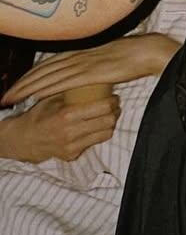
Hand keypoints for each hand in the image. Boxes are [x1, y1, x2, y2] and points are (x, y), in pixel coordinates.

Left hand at [0, 34, 180, 106]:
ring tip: (11, 99)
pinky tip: (35, 96)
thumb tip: (89, 77)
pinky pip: (63, 81)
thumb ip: (95, 68)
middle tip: (5, 96)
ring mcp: (83, 63)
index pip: (49, 64)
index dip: (31, 75)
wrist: (146, 51)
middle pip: (42, 70)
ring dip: (27, 87)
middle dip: (22, 83)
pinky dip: (46, 88)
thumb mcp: (108, 61)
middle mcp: (77, 56)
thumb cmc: (132, 56)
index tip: (17, 86)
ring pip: (48, 76)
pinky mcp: (90, 72)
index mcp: (81, 53)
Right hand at [0, 93, 119, 162]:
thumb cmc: (38, 115)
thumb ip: (71, 91)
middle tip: (114, 106)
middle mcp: (71, 132)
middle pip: (108, 122)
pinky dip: (97, 134)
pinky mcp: (72, 155)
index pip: (103, 108)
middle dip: (115, 113)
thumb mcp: (52, 98)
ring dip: (109, 124)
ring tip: (107, 116)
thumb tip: (92, 79)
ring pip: (105, 134)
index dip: (113, 101)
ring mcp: (72, 146)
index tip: (114, 97)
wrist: (22, 140)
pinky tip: (93, 127)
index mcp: (67, 114)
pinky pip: (93, 143)